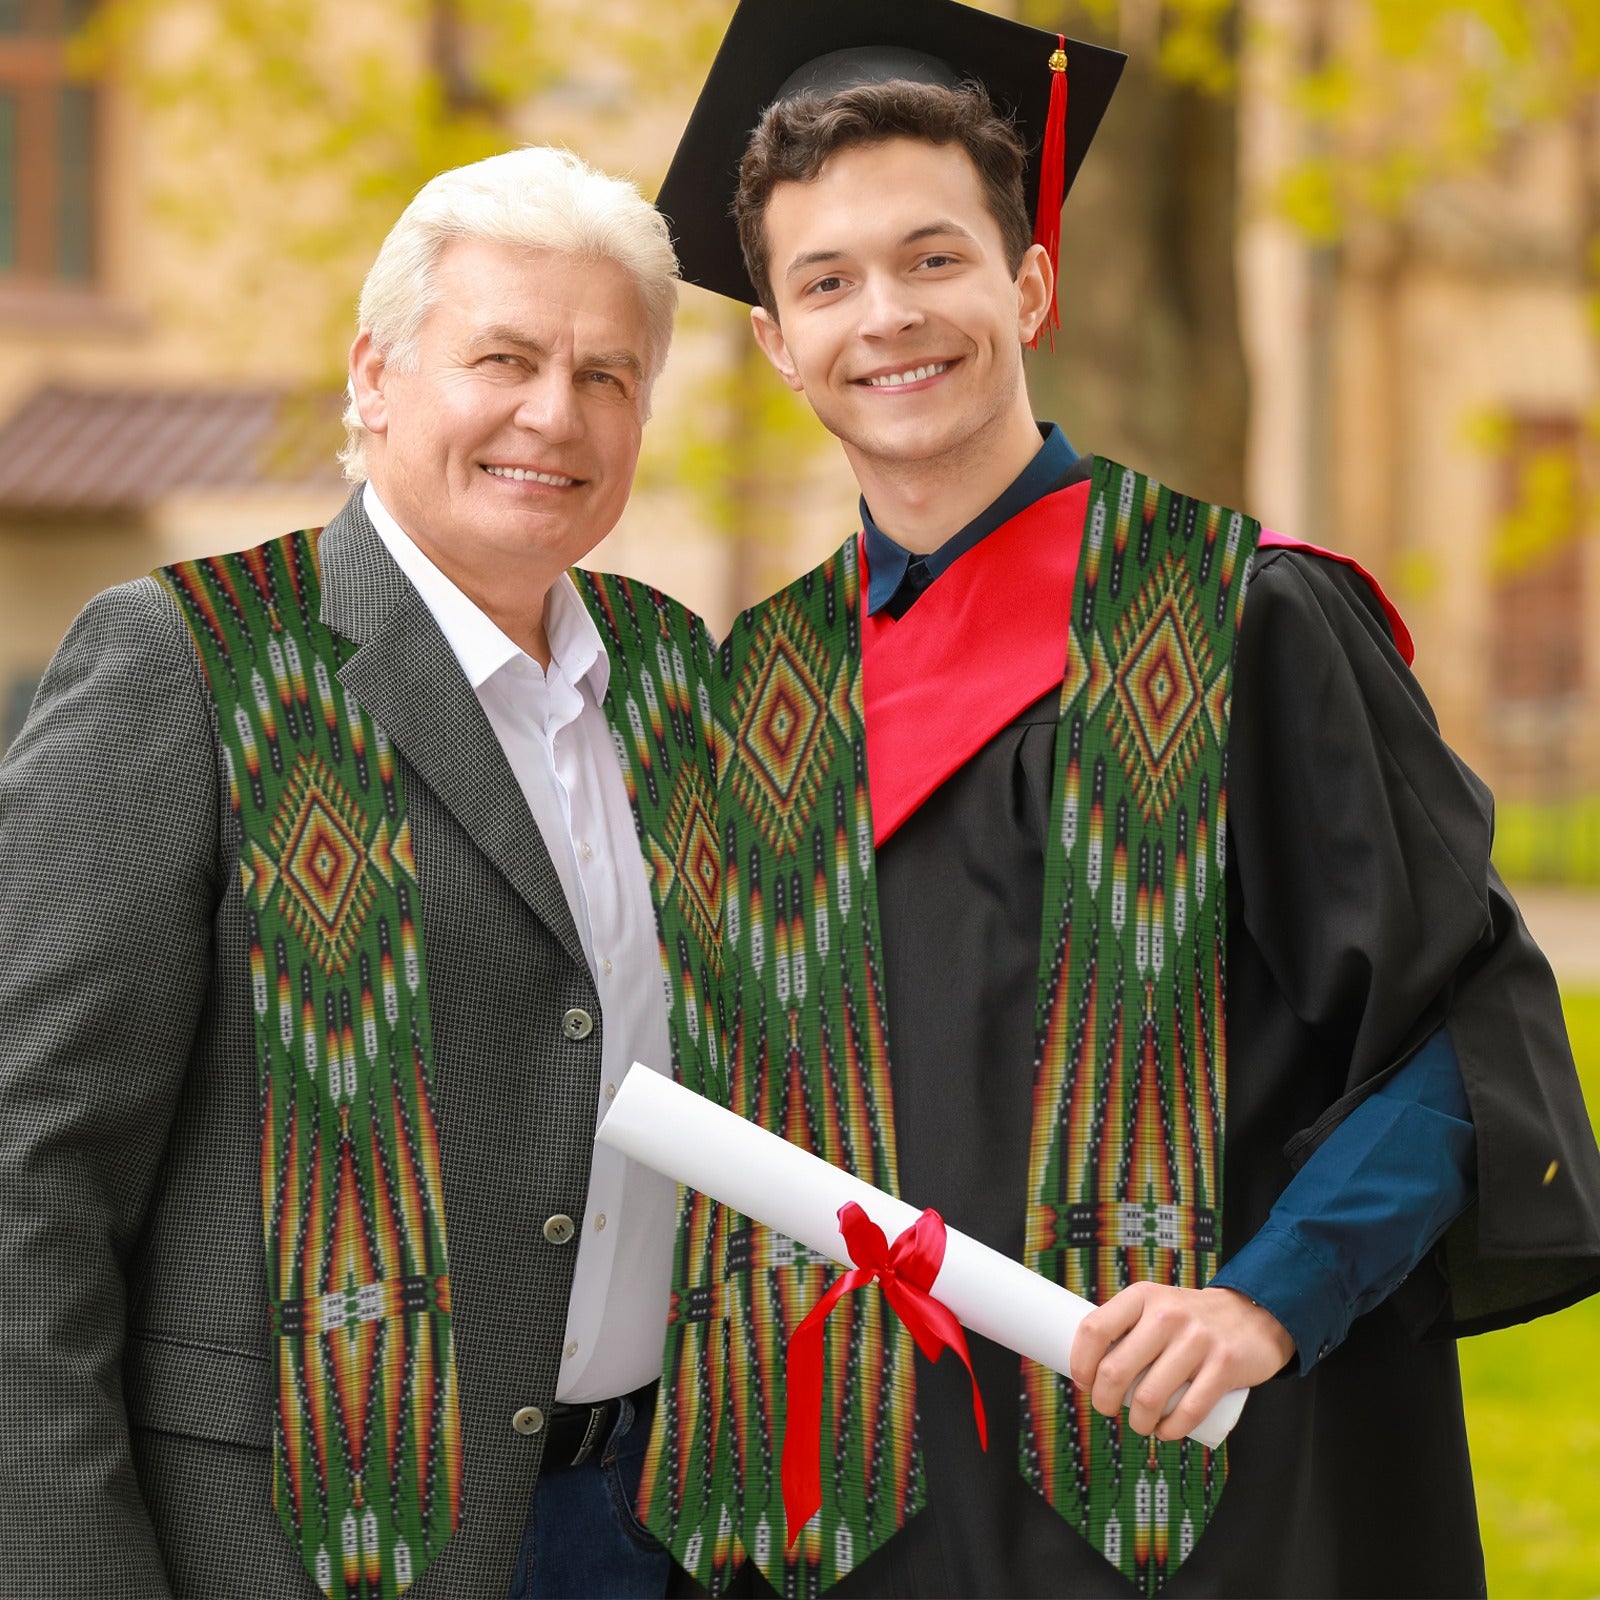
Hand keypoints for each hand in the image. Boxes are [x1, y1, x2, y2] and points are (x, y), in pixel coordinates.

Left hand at [1069, 1283, 1295, 1441]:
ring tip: (1139, 1424)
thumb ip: (1126, 1327)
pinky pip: (1188, 1411)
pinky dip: (1170, 1431)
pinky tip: (1165, 1432)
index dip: (1080, 1363)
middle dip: (1103, 1401)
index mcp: (1142, 1296)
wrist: (1252, 1315)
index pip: (1094, 1329)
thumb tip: (1087, 1368)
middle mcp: (1166, 1314)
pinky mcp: (1224, 1366)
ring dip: (1137, 1422)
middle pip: (1115, 1370)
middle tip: (1107, 1408)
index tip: (1083, 1381)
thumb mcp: (1155, 1305)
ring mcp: (1197, 1339)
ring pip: (1148, 1397)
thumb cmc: (1189, 1319)